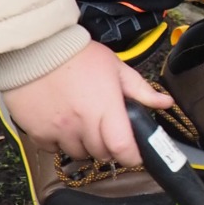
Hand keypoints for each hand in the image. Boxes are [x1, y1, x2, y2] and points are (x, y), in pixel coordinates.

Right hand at [0, 41, 172, 166]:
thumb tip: (166, 103)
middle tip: (106, 130)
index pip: (122, 148)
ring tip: (82, 124)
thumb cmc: (79, 56)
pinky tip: (61, 124)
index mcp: (106, 108)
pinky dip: (59, 142)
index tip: (134, 154)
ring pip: (78, 154)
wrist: (36, 48)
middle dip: (108, 147)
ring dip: (84, 145)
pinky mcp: (37, 132)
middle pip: (102, 154)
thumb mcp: (116, 68)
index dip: (131, 156)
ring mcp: (58, 130)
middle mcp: (82, 124)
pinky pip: (53, 150)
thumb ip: (141, 90)